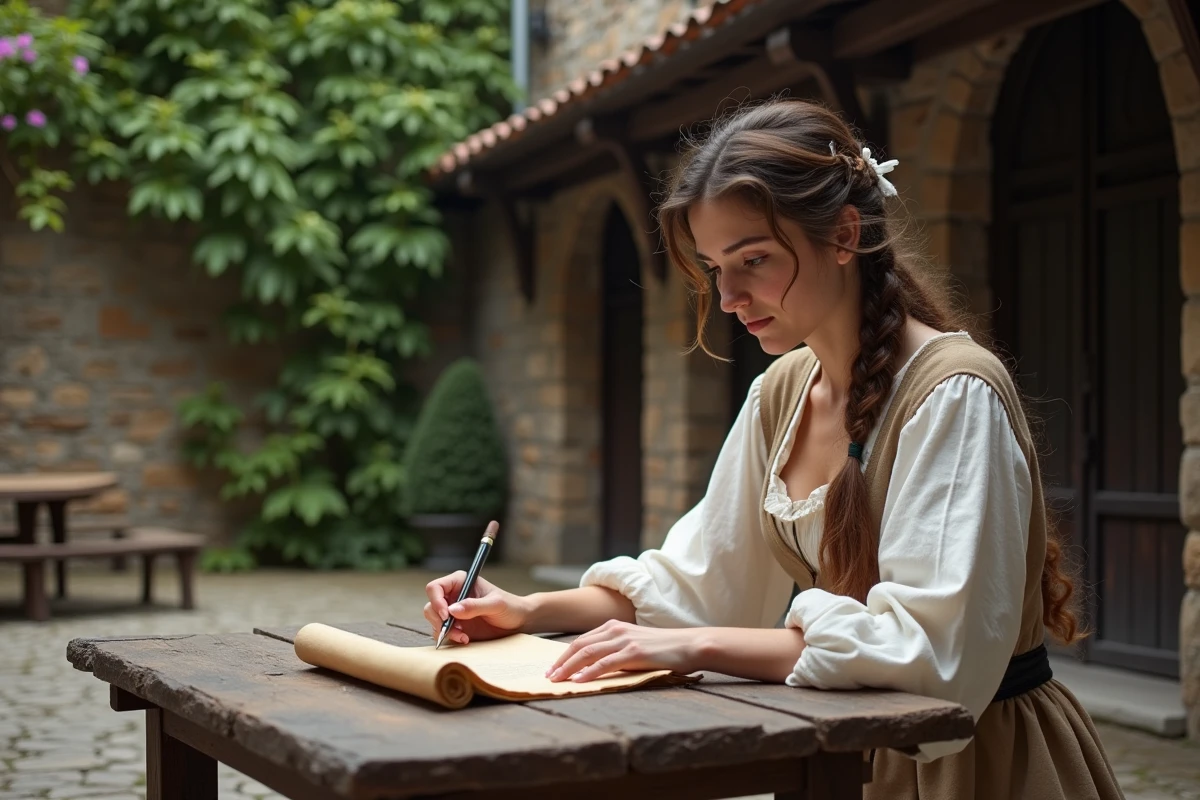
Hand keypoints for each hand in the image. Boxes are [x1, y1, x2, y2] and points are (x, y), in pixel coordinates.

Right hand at [423, 571, 528, 644]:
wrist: (519, 622)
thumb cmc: (510, 607)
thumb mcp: (495, 604)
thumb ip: (474, 606)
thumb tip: (453, 610)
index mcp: (460, 582)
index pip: (435, 587)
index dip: (436, 600)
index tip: (447, 615)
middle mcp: (453, 596)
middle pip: (431, 606)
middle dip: (438, 620)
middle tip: (452, 629)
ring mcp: (453, 612)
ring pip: (434, 621)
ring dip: (444, 631)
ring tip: (463, 636)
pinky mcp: (456, 626)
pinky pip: (442, 632)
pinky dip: (450, 637)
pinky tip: (465, 639)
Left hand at [545, 620, 700, 682]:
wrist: (689, 645)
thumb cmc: (663, 649)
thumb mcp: (635, 645)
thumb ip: (616, 651)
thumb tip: (595, 668)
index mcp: (614, 627)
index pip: (582, 640)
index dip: (564, 655)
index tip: (552, 668)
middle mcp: (616, 630)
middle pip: (579, 645)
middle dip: (561, 661)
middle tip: (548, 676)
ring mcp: (624, 640)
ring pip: (588, 653)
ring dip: (569, 667)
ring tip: (557, 680)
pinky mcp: (634, 652)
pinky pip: (605, 663)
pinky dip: (589, 672)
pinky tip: (579, 681)